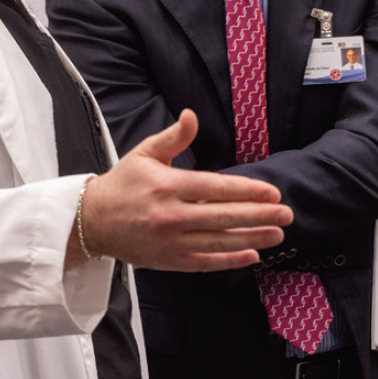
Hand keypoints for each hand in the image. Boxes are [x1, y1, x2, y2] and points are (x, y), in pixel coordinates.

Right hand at [78, 109, 292, 271]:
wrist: (91, 221)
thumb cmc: (123, 184)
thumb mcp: (145, 153)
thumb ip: (174, 137)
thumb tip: (191, 115)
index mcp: (167, 186)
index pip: (215, 189)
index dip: (246, 191)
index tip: (272, 192)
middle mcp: (170, 216)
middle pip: (222, 217)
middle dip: (259, 215)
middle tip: (286, 213)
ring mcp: (170, 242)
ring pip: (219, 242)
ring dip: (252, 239)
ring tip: (278, 234)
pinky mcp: (169, 261)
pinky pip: (205, 263)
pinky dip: (230, 261)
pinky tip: (252, 256)